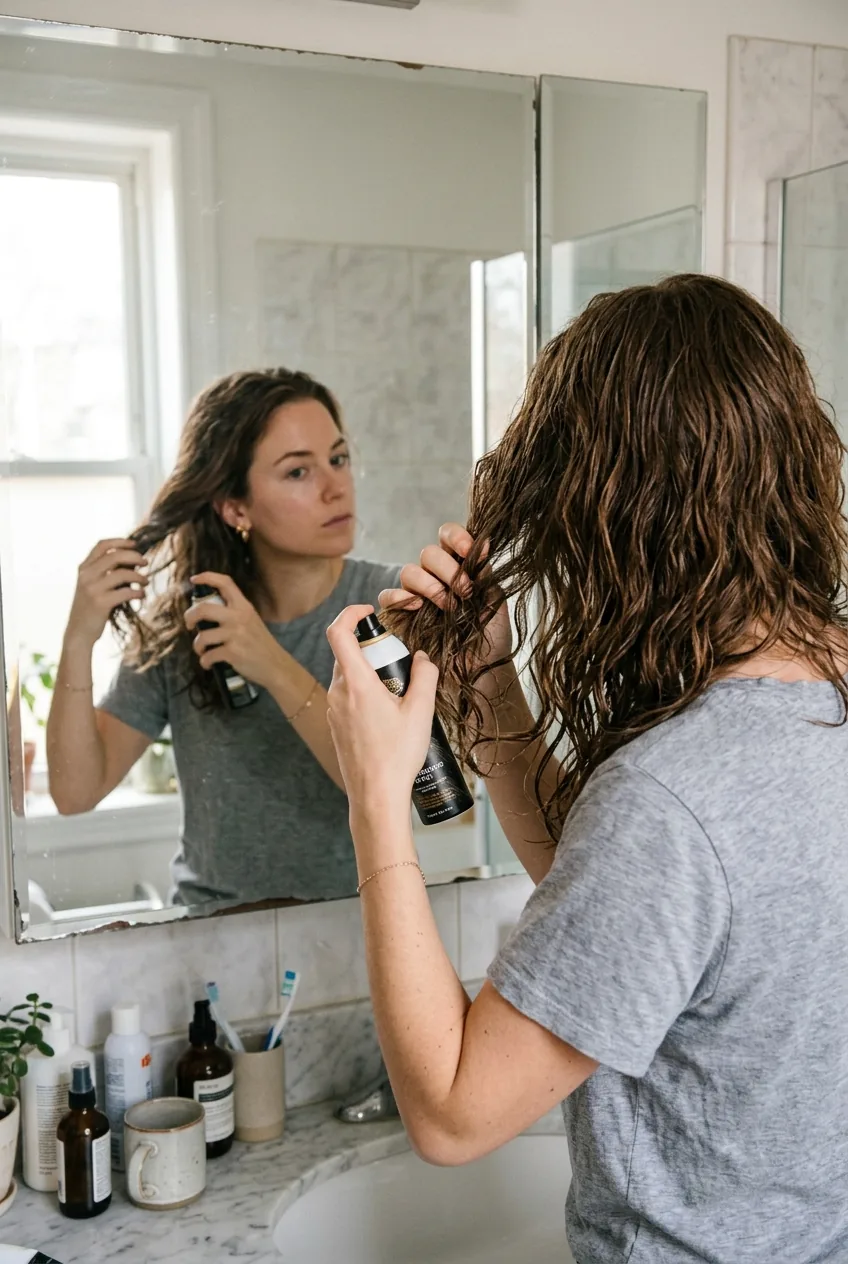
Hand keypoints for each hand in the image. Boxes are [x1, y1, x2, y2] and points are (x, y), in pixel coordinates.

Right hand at [67, 538, 148, 646]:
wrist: (78, 632)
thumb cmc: (91, 608)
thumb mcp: (92, 585)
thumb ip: (106, 572)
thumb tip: (133, 560)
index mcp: (84, 568)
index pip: (102, 545)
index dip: (120, 541)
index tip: (135, 544)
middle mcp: (86, 575)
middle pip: (115, 555)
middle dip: (134, 557)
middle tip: (145, 563)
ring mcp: (92, 589)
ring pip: (122, 573)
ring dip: (139, 576)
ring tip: (145, 582)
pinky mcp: (100, 603)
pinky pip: (126, 592)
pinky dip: (138, 592)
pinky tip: (141, 595)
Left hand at [185, 572, 283, 690]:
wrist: (277, 666)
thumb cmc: (261, 645)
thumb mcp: (252, 621)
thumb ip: (234, 613)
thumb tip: (206, 612)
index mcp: (244, 607)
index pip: (225, 583)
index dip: (207, 577)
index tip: (195, 579)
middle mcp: (239, 618)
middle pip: (203, 609)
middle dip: (189, 617)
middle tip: (189, 624)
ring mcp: (236, 635)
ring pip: (202, 636)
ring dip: (197, 646)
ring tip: (202, 651)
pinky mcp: (233, 653)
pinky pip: (208, 656)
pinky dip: (204, 662)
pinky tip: (209, 664)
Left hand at [327, 604, 438, 816]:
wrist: (375, 796)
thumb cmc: (397, 755)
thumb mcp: (421, 712)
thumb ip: (425, 676)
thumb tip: (423, 658)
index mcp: (356, 683)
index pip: (338, 632)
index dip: (350, 613)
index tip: (369, 612)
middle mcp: (337, 693)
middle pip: (348, 655)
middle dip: (373, 651)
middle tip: (401, 666)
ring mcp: (333, 710)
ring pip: (348, 678)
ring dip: (371, 676)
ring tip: (399, 697)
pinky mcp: (335, 726)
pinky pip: (347, 698)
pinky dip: (365, 695)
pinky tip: (388, 718)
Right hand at [380, 522, 511, 669]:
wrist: (481, 670)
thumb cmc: (491, 637)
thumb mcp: (494, 599)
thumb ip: (484, 572)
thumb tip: (480, 545)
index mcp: (459, 567)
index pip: (448, 536)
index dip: (456, 537)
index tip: (470, 551)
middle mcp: (436, 577)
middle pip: (428, 553)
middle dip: (447, 569)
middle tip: (463, 592)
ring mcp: (417, 596)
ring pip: (409, 572)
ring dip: (429, 584)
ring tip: (447, 606)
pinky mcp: (401, 616)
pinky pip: (389, 597)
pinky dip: (400, 598)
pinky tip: (417, 608)